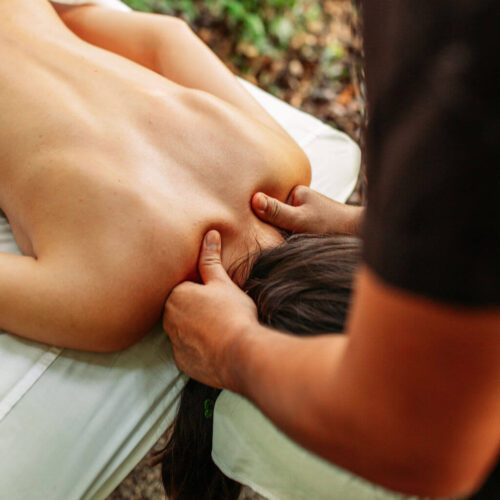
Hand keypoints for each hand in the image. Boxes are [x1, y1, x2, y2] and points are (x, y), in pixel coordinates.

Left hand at [163, 230, 258, 387]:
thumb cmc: (233, 314)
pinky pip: (189, 351)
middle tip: (222, 314)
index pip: (186, 289)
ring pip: (185, 331)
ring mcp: (174, 343)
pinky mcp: (182, 363)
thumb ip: (211, 259)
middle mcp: (168, 320)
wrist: (241, 354)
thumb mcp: (223, 282)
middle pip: (182, 310)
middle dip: (198, 311)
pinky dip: (200, 350)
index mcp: (175, 295)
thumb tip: (209, 234)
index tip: (219, 299)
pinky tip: (218, 347)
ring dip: (198, 330)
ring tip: (222, 330)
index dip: (204, 293)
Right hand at [252, 185, 363, 235]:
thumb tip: (254, 199)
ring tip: (285, 243)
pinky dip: (289, 238)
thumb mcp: (300, 220)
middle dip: (271, 227)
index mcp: (294, 192)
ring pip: (281, 224)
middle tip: (274, 239)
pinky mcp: (307, 224)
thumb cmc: (331, 224)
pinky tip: (290, 244)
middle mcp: (298, 200)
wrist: (357, 233)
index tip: (253, 230)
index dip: (258, 217)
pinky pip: (290, 231)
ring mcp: (303, 211)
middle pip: (274, 215)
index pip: (267, 204)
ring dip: (280, 234)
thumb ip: (276, 212)